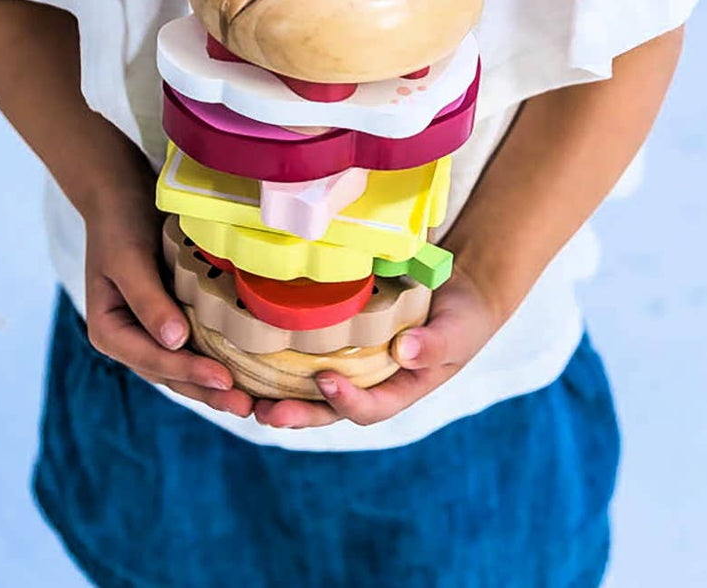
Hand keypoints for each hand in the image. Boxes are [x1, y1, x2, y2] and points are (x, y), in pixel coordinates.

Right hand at [84, 187, 253, 418]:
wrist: (120, 193)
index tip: (224, 381)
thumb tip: (175, 342)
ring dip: (213, 385)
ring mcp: (151, 330)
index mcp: (109, 331)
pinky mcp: (171, 316)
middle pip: (170, 374)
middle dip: (207, 392)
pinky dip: (215, 358)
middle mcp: (129, 338)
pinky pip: (195, 345)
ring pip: (184, 367)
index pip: (153, 360)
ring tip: (251, 402)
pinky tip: (244, 370)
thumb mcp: (128, 259)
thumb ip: (149, 301)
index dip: (189, 374)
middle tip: (247, 407)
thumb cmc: (120, 223)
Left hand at [253, 268, 507, 428]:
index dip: (346, 401)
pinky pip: (307, 353)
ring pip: (310, 387)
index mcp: (399, 389)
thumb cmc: (461, 318)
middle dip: (298, 414)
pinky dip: (280, 359)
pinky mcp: (337, 337)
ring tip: (244, 397)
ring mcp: (351, 362)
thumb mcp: (456, 331)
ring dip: (278, 395)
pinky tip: (251, 354)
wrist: (456, 293)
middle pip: (329, 408)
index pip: (370, 407)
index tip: (325, 381)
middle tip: (265, 414)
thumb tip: (405, 354)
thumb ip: (435, 344)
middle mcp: (370, 382)